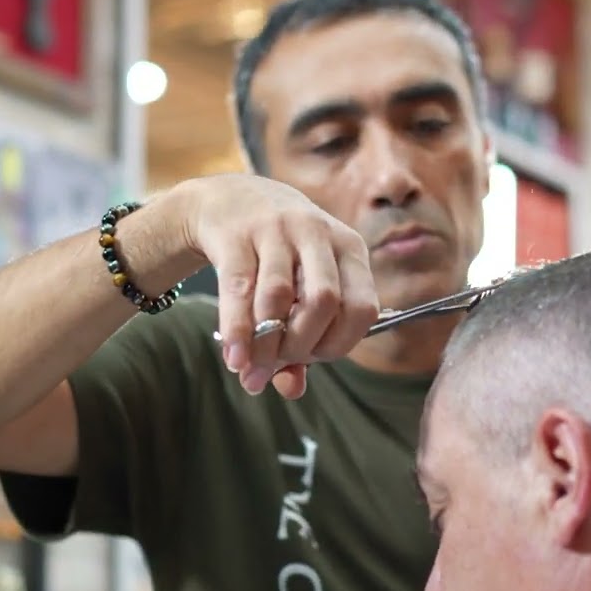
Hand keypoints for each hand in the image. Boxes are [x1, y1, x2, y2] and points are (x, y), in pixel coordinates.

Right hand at [180, 174, 379, 398]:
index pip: (362, 309)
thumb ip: (301, 340)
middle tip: (278, 363)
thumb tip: (291, 390)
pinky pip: (239, 289)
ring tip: (250, 368)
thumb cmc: (278, 256)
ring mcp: (277, 229)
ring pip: (279, 296)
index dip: (339, 344)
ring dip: (265, 342)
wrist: (227, 200)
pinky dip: (237, 330)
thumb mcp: (301, 287)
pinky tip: (234, 357)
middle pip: (324, 302)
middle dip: (301, 345)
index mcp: (349, 248)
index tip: (311, 358)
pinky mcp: (236, 233)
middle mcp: (318, 233)